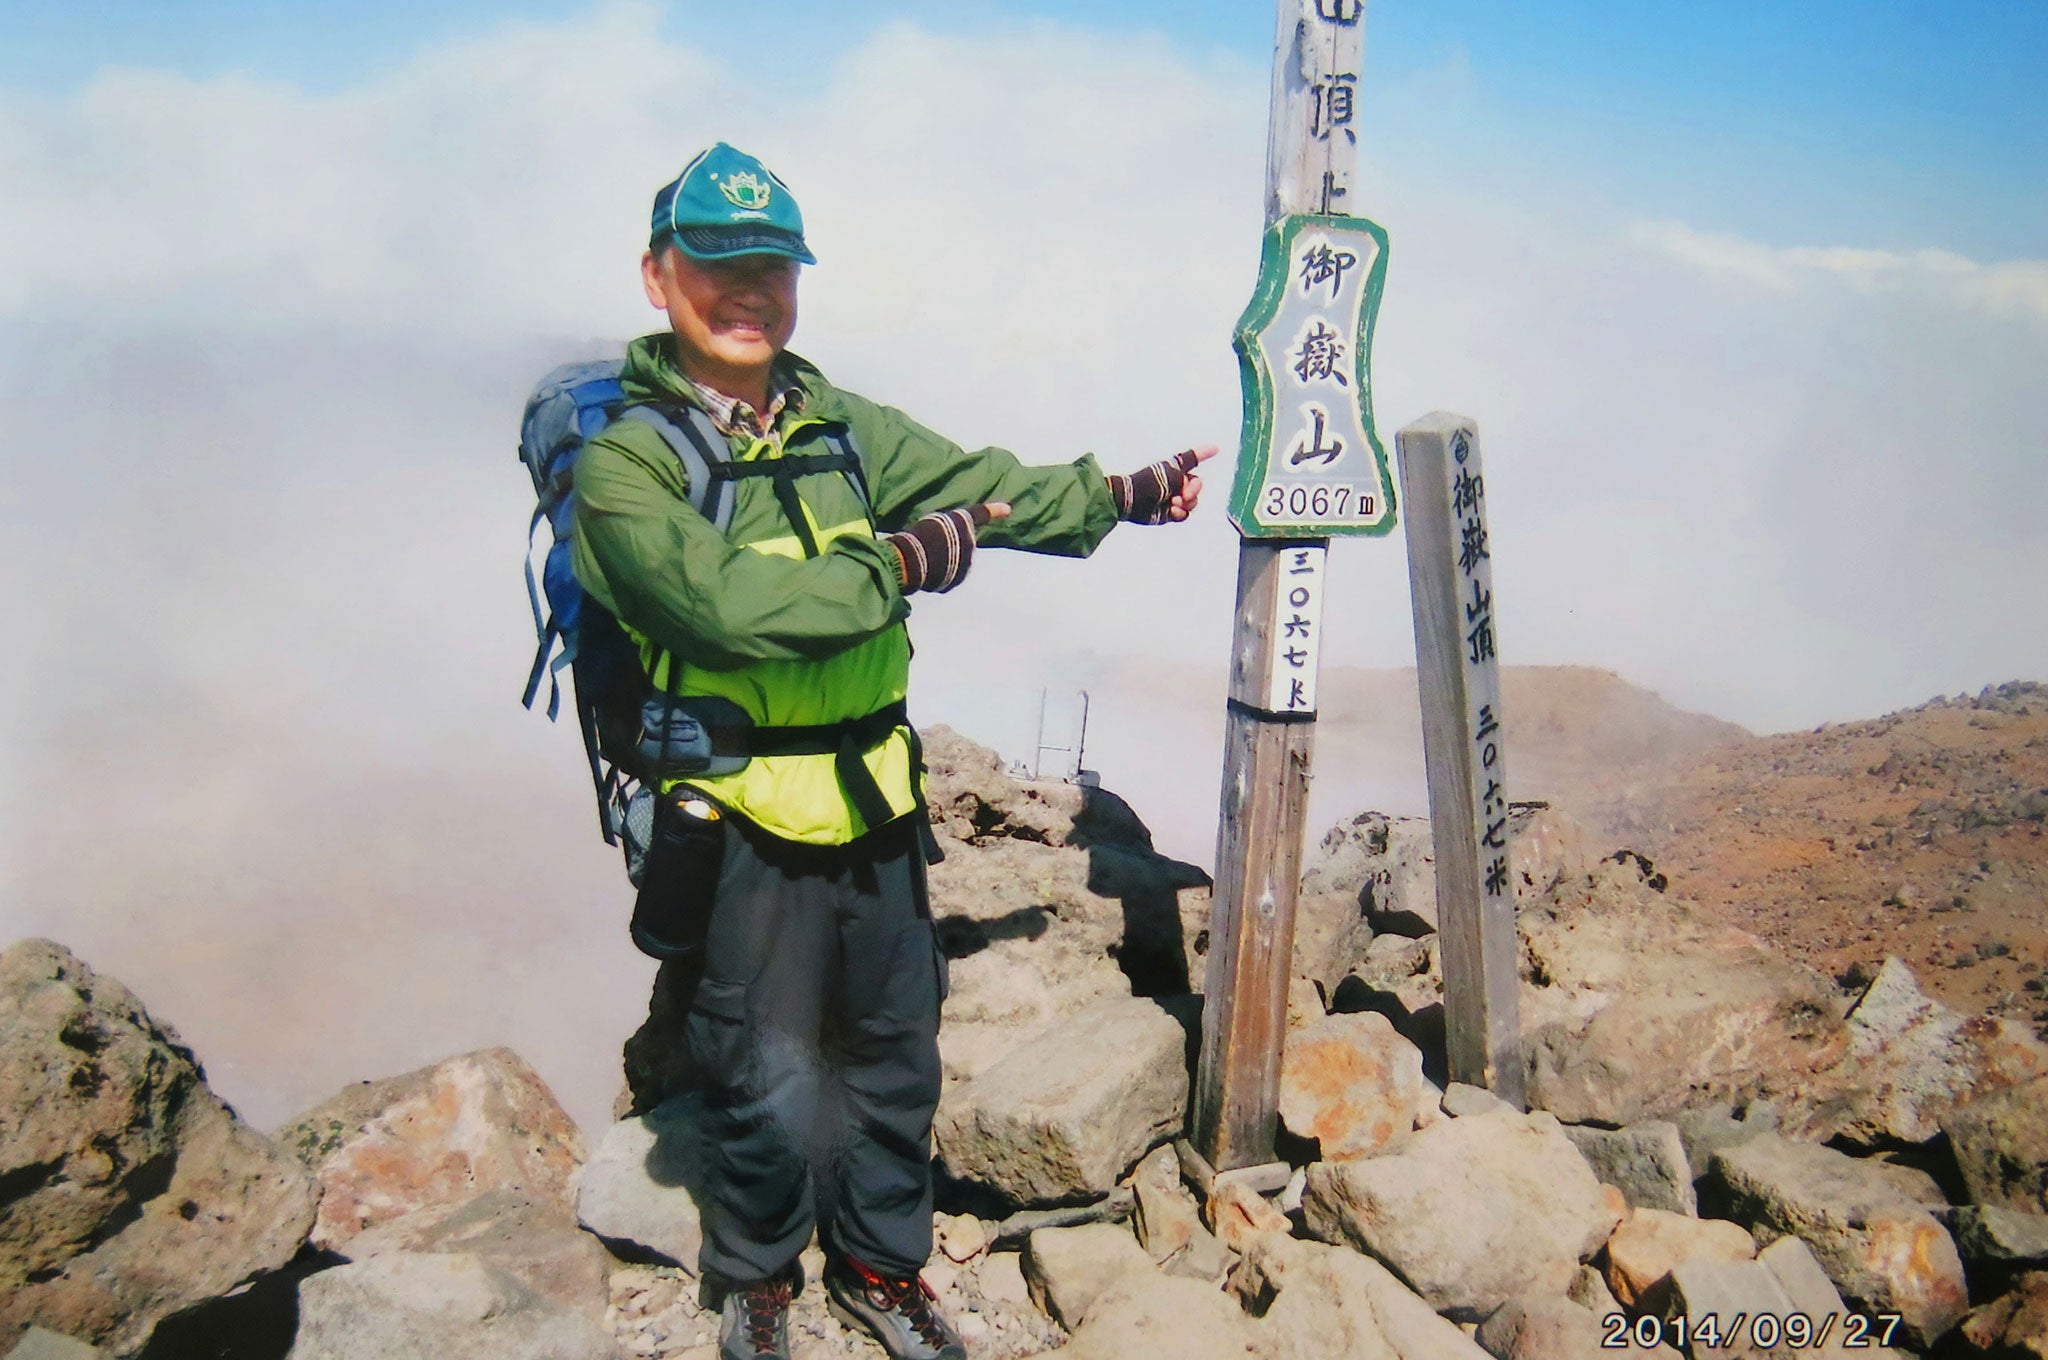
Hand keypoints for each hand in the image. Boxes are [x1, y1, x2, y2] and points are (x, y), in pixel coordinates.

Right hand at [886, 502, 1010, 593]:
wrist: (910, 560)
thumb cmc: (914, 537)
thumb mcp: (931, 525)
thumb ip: (947, 531)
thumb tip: (950, 548)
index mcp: (962, 523)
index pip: (980, 514)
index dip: (994, 510)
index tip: (1008, 509)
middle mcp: (969, 543)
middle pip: (961, 544)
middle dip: (949, 546)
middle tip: (928, 546)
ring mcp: (966, 564)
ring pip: (955, 562)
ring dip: (942, 562)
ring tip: (924, 559)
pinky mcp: (957, 580)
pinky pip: (948, 577)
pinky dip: (938, 576)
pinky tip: (925, 571)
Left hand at [1112, 446, 1218, 523]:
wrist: (1132, 502)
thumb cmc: (1149, 483)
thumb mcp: (1172, 475)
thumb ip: (1188, 481)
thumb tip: (1189, 496)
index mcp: (1175, 468)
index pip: (1193, 458)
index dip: (1205, 453)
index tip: (1216, 448)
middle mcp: (1176, 481)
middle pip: (1197, 485)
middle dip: (1194, 490)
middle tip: (1184, 494)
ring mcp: (1173, 497)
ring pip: (1193, 502)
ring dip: (1187, 503)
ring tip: (1173, 503)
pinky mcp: (1170, 513)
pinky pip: (1184, 514)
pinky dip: (1180, 513)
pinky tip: (1172, 511)